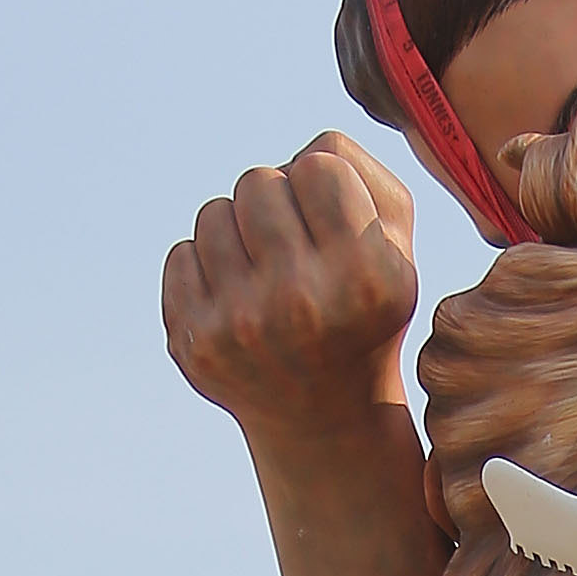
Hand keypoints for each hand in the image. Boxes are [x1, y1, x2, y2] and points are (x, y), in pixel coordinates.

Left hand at [163, 135, 421, 445]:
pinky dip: (206, 272)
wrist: (324, 423)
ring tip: (267, 284)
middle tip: (295, 261)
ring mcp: (242, 325)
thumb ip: (358, 170)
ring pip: (214, 212)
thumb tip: (299, 152)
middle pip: (258, 180)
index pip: (318, 166)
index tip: (332, 235)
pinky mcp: (195, 342)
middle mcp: (304, 302)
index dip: (322, 191)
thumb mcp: (395, 245)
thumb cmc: (362, 312)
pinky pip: (181, 253)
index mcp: (366, 276)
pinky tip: (240, 310)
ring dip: (238, 236)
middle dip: (274, 208)